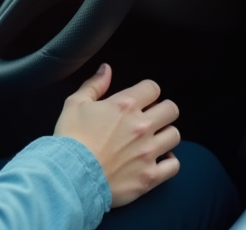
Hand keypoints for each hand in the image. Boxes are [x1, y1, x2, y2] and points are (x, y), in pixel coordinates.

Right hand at [54, 64, 180, 207]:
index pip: (152, 88)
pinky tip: (157, 160)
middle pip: (171, 109)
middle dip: (162, 110)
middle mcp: (141, 126)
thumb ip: (94, 85)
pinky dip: (168, 162)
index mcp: (124, 105)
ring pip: (174, 135)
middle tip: (150, 117)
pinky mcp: (150, 175)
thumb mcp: (74, 104)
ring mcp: (148, 152)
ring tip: (153, 139)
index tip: (141, 99)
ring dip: (165, 135)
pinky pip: (174, 165)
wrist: (70, 175)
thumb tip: (106, 69)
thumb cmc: (71, 138)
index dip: (147, 91)